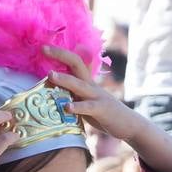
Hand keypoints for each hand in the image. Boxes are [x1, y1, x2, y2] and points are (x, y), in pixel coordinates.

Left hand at [44, 44, 171, 171]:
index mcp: (86, 81)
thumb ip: (74, 91)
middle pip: (76, 64)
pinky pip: (89, 107)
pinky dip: (78, 106)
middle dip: (60, 55)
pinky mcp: (102, 110)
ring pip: (80, 84)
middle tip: (44, 48)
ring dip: (65, 79)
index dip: (59, 53)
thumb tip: (55, 86)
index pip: (73, 61)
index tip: (43, 46)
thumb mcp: (87, 98)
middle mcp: (91, 85)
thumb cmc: (102, 113)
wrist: (127, 124)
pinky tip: (67, 107)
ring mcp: (97, 96)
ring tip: (50, 75)